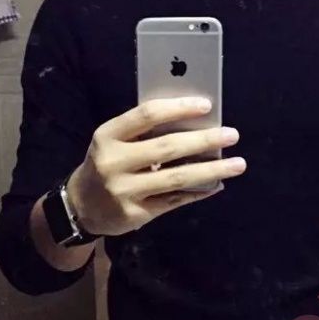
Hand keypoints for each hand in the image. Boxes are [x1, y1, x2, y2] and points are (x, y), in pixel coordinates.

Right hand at [66, 97, 245, 236]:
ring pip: (177, 178)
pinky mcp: (135, 214)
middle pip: (167, 147)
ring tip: (237, 164)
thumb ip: (144, 131)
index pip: (147, 115)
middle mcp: (113, 162)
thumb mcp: (114, 141)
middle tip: (232, 134)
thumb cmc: (107, 163)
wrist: (81, 206)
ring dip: (212, 170)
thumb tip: (195, 121)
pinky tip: (217, 184)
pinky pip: (175, 200)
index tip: (207, 105)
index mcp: (107, 135)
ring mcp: (124, 191)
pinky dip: (200, 192)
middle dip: (204, 140)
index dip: (179, 108)